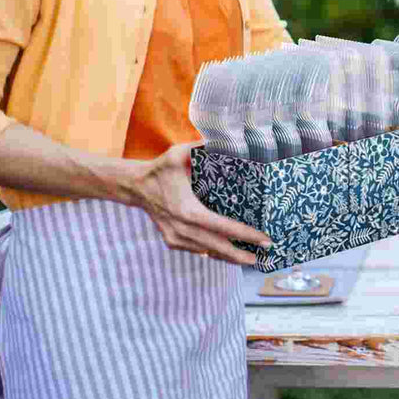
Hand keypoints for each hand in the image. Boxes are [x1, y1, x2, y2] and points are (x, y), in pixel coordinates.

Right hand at [129, 141, 270, 264]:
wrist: (136, 186)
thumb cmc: (161, 169)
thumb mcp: (178, 154)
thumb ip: (201, 147)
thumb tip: (225, 140)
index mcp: (187, 210)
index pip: (222, 226)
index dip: (244, 234)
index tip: (263, 238)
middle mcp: (182, 228)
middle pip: (217, 246)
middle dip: (241, 253)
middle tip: (263, 255)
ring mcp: (176, 237)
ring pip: (207, 251)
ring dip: (228, 256)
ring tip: (249, 258)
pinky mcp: (172, 241)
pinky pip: (197, 250)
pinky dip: (214, 252)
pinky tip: (228, 253)